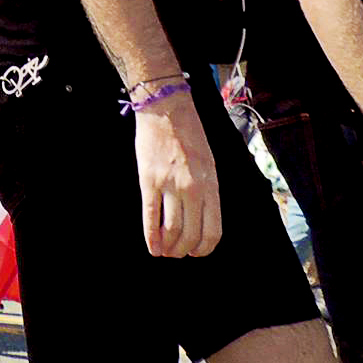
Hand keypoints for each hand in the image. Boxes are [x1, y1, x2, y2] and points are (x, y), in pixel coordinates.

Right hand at [134, 95, 221, 257]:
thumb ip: (207, 191)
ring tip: (164, 251)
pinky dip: (150, 237)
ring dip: (168, 247)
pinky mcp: (149, 180)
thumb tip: (200, 220)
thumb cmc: (188, 134)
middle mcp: (193, 188)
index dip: (204, 248)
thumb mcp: (208, 163)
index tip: (196, 252)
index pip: (213, 231)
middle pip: (191, 235)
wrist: (166, 108)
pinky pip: (150, 216)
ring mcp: (170, 185)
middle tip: (177, 253)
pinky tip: (151, 247)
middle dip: (184, 251)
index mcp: (211, 185)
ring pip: (171, 230)